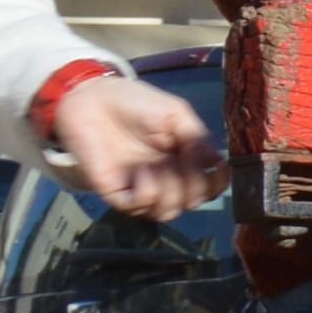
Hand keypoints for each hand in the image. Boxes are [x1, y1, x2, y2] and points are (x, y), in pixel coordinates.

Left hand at [50, 69, 223, 222]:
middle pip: (192, 202)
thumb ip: (197, 139)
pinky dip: (147, 194)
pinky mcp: (117, 192)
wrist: (94, 100)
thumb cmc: (137, 103)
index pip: (209, 186)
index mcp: (185, 159)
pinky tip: (143, 172)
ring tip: (158, 167)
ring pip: (167, 212)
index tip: (217, 168)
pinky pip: (138, 207)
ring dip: (170, 193)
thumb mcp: (177, 113)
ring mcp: (141, 186)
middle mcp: (167, 177)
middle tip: (181, 163)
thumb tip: (213, 165)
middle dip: (193, 188)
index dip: (217, 184)